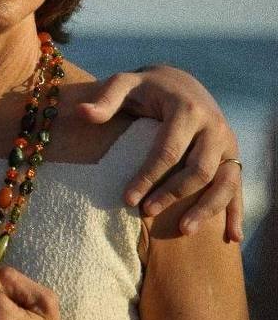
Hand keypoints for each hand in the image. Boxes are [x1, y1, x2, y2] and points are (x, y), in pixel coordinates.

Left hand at [76, 65, 242, 241]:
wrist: (182, 82)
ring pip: (224, 181)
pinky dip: (236, 212)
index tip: (127, 199)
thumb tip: (82, 113)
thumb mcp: (125, 84)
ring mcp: (228, 143)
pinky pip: (237, 186)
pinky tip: (232, 237)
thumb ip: (106, 99)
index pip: (168, 150)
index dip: (147, 176)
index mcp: (187, 110)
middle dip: (173, 194)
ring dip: (207, 208)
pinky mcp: (234, 156)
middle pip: (198, 169)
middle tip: (146, 212)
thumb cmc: (147, 88)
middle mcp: (214, 127)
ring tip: (184, 230)